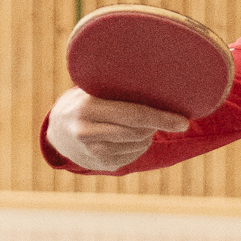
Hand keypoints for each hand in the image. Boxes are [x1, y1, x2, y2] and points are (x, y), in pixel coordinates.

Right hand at [46, 87, 188, 170]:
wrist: (57, 133)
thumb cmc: (83, 102)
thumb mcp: (90, 89)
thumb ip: (114, 85)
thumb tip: (157, 75)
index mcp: (86, 107)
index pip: (132, 114)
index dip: (161, 118)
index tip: (183, 121)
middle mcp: (87, 132)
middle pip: (138, 132)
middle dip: (157, 125)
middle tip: (171, 119)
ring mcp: (93, 152)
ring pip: (139, 145)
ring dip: (148, 134)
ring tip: (142, 123)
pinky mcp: (102, 165)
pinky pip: (134, 155)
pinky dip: (140, 145)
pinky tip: (132, 136)